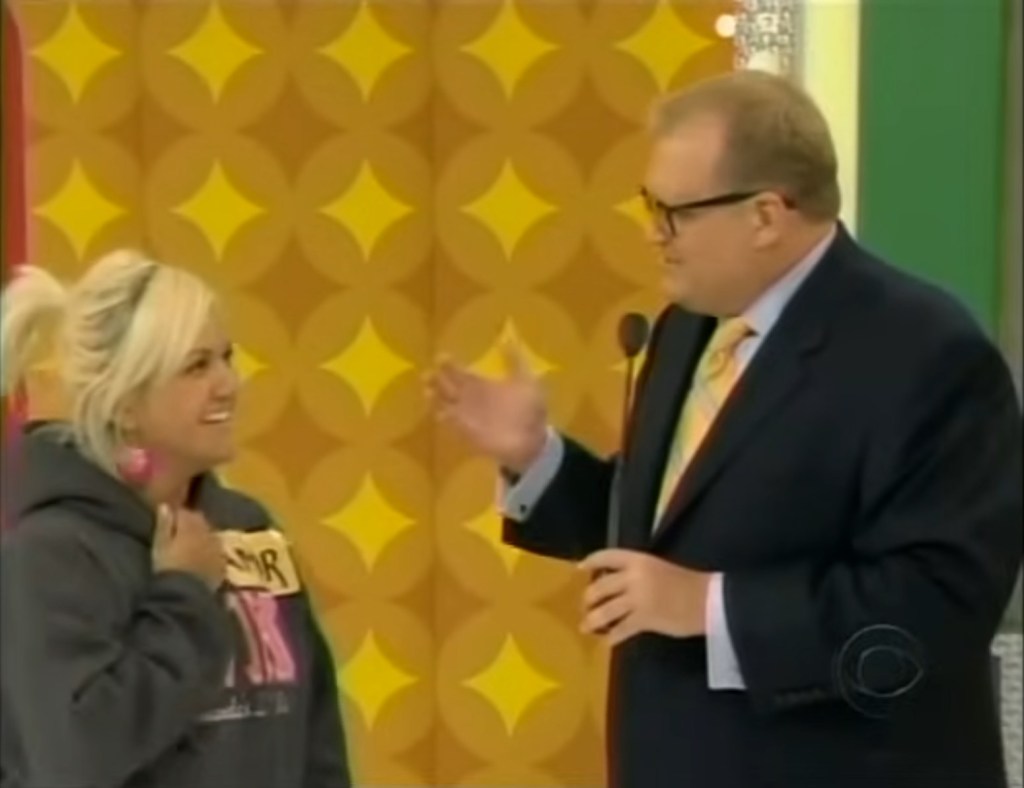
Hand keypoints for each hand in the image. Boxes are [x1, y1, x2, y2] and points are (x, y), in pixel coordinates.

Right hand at [151, 505, 225, 591]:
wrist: (187, 593)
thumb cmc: (168, 568)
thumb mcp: (160, 546)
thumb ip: (163, 526)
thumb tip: (164, 506)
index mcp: (190, 526)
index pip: (184, 513)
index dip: (176, 515)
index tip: (169, 519)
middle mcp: (207, 533)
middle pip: (200, 521)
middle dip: (191, 523)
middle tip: (179, 531)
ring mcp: (217, 547)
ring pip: (209, 534)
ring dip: (201, 535)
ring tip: (190, 544)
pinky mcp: (222, 562)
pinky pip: (216, 550)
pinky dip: (209, 550)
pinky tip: (202, 557)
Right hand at [424, 341, 548, 473]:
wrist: (534, 439)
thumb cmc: (530, 409)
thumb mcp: (527, 381)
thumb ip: (517, 361)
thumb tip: (509, 338)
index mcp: (483, 385)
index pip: (461, 373)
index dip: (450, 365)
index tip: (440, 357)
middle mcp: (472, 399)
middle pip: (448, 387)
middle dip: (436, 380)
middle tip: (426, 373)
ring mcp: (468, 416)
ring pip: (446, 404)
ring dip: (436, 398)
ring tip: (426, 391)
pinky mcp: (469, 433)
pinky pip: (453, 424)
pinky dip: (447, 419)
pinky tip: (439, 414)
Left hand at [578, 549, 711, 646]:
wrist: (706, 600)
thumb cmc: (686, 582)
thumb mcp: (657, 568)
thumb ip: (636, 573)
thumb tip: (615, 585)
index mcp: (638, 560)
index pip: (607, 556)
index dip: (591, 562)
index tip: (580, 568)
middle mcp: (634, 577)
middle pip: (600, 587)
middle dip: (588, 598)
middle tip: (585, 606)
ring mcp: (638, 599)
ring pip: (605, 611)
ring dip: (593, 620)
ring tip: (586, 626)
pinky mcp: (644, 620)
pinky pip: (621, 629)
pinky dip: (611, 637)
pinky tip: (607, 642)